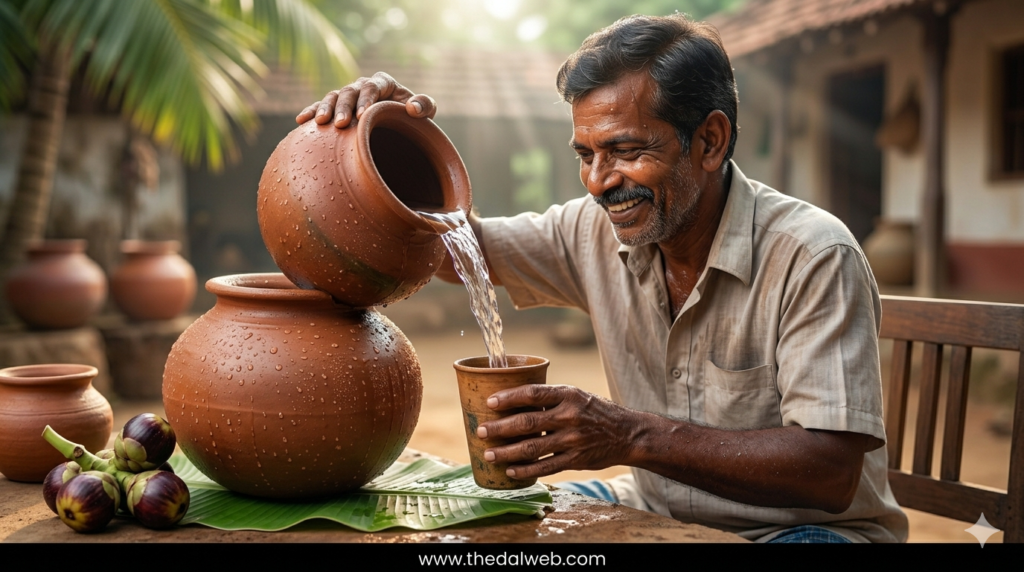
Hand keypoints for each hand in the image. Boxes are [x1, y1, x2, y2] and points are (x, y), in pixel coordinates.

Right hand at [295, 71, 436, 127]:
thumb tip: (413, 108)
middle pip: (349, 91)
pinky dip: (311, 112)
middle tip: (340, 124)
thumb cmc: (413, 121)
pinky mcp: (336, 108)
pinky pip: (321, 107)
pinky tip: (301, 121)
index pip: (372, 86)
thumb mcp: (424, 114)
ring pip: (333, 97)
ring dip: (325, 108)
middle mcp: (363, 86)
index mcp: (383, 83)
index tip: (362, 116)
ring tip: (321, 123)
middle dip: (343, 106)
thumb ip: (425, 106)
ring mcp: (348, 97)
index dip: (366, 99)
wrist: (400, 131)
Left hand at [476, 385, 641, 479]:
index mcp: (568, 395)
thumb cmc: (596, 411)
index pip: (532, 394)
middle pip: (527, 422)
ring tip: (489, 454)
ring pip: (533, 448)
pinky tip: (511, 471)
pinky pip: (546, 466)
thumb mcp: (577, 396)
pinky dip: (526, 470)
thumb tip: (514, 400)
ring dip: (507, 452)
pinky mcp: (576, 459)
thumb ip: (551, 399)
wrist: (628, 433)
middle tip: (481, 431)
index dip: (509, 397)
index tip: (489, 402)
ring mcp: (572, 440)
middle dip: (500, 428)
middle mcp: (569, 416)